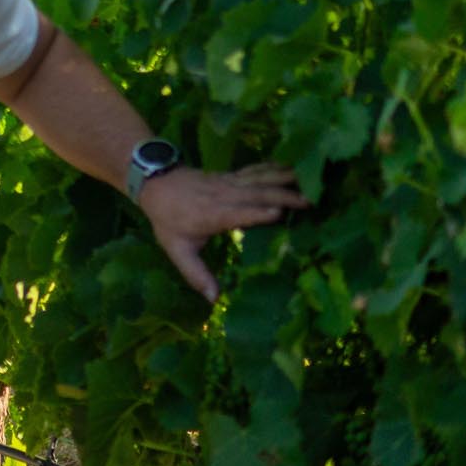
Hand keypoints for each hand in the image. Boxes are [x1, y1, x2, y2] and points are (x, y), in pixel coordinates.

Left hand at [138, 163, 310, 300]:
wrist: (155, 183)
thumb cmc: (168, 219)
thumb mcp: (177, 249)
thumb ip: (196, 274)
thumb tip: (214, 299)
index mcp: (212, 214)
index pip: (237, 213)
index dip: (256, 213)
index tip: (280, 215)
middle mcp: (224, 195)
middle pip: (256, 193)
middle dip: (283, 196)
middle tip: (310, 201)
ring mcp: (228, 182)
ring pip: (259, 179)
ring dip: (283, 179)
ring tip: (308, 181)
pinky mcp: (231, 175)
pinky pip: (254, 170)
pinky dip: (273, 167)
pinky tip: (291, 166)